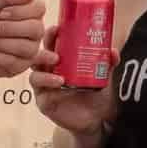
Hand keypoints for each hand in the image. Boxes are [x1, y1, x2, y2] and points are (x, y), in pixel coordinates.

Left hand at [0, 0, 44, 77]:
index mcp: (26, 13)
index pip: (40, 8)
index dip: (21, 11)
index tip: (1, 13)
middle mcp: (31, 32)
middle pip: (36, 29)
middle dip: (9, 28)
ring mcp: (26, 51)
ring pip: (28, 48)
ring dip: (3, 43)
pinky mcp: (17, 68)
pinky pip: (17, 63)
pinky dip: (0, 56)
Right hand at [30, 21, 117, 136]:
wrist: (96, 120)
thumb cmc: (95, 95)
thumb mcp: (103, 76)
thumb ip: (108, 63)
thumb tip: (112, 51)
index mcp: (61, 62)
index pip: (52, 44)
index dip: (52, 34)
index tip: (58, 26)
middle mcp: (49, 72)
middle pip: (39, 55)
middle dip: (45, 46)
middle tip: (55, 44)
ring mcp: (45, 87)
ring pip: (35, 72)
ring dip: (44, 66)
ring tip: (58, 65)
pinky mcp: (45, 102)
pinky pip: (41, 92)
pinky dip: (47, 84)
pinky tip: (59, 82)